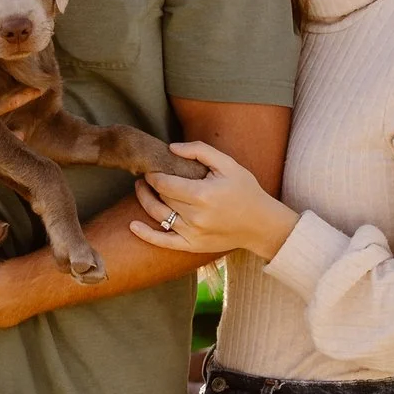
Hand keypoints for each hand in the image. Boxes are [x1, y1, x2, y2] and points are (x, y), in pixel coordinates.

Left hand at [126, 141, 297, 262]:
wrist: (261, 224)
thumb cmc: (245, 190)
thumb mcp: (228, 164)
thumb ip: (200, 151)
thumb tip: (171, 148)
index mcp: (203, 194)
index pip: (165, 183)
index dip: (153, 175)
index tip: (151, 168)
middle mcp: (196, 216)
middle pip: (161, 198)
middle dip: (149, 185)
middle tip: (144, 175)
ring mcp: (193, 233)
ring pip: (158, 216)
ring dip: (145, 201)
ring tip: (141, 189)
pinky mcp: (193, 246)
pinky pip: (164, 242)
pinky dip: (146, 235)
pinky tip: (132, 225)